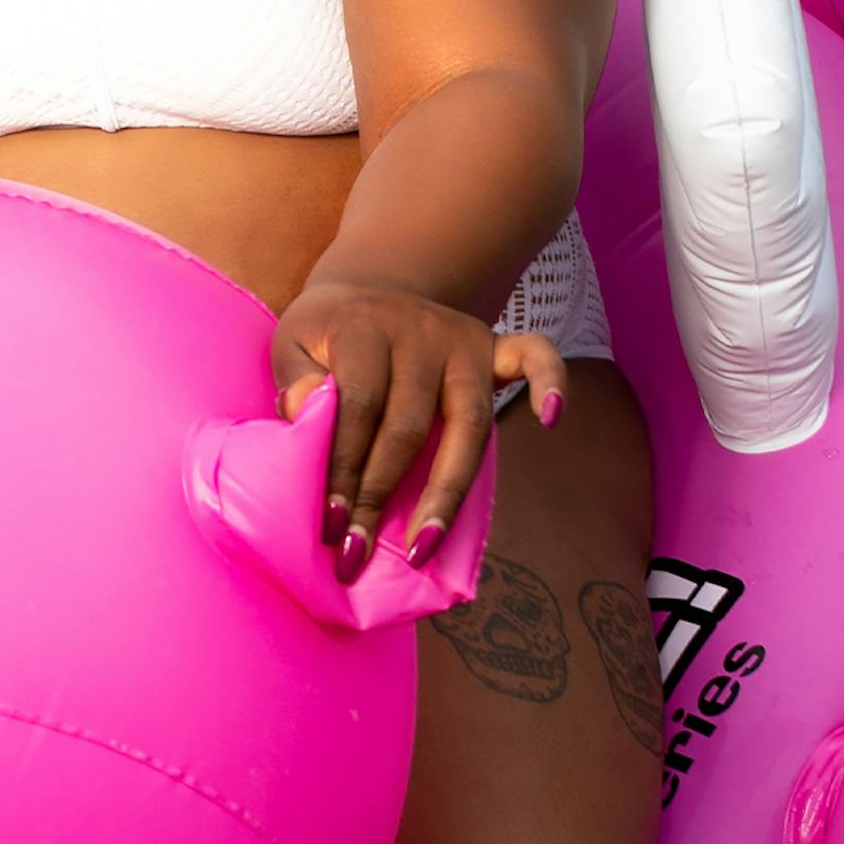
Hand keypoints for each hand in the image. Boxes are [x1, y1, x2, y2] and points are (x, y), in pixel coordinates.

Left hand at [271, 278, 564, 576]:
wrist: (367, 292)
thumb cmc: (327, 336)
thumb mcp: (292, 344)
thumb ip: (294, 378)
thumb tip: (305, 412)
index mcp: (365, 327)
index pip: (358, 404)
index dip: (342, 465)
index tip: (330, 522)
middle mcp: (421, 331)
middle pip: (408, 424)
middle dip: (381, 493)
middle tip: (359, 551)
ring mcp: (463, 339)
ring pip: (468, 422)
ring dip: (447, 490)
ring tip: (424, 546)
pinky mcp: (494, 346)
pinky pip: (535, 355)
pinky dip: (551, 381)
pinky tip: (551, 419)